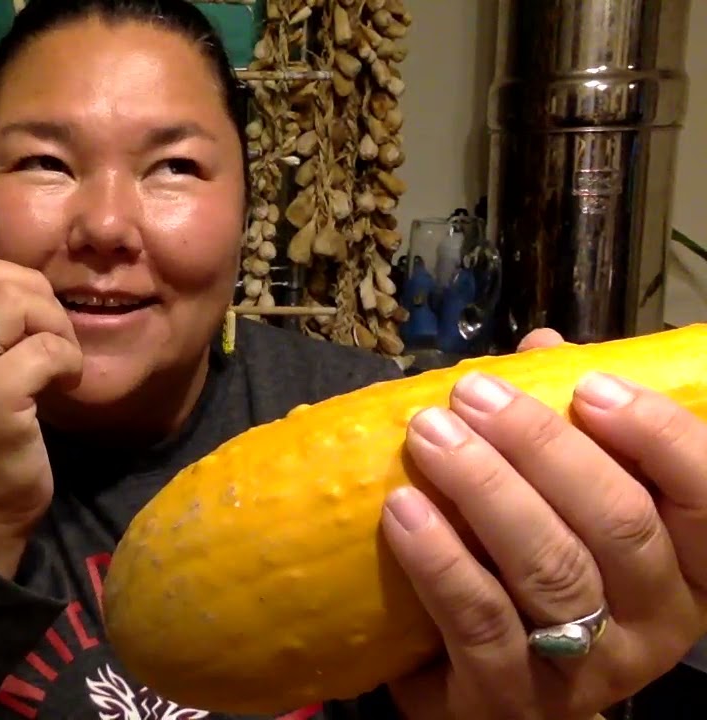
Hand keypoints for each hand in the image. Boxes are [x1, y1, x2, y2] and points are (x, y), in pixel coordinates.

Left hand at [380, 328, 706, 718]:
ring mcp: (588, 671)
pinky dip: (439, 558)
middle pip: (619, 524)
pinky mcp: (511, 698)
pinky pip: (480, 620)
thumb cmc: (527, 574)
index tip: (591, 383)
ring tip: (430, 435)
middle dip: (543, 447)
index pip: (706, 498)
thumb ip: (565, 428)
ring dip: (485, 489)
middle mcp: (656, 624)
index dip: (658, 436)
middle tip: (474, 395)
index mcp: (689, 569)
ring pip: (551, 568)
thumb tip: (544, 345)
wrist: (471, 684)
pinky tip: (402, 508)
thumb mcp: (561, 502)